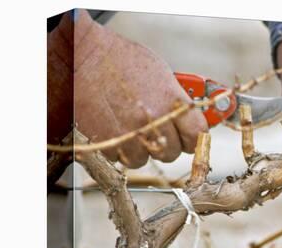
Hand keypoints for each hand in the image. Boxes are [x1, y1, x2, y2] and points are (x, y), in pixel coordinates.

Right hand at [47, 10, 207, 167]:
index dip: (193, 138)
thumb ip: (179, 101)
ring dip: (140, 149)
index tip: (189, 137)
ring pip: (144, 160)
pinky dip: (118, 148)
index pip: (197, 136)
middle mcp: (154, 120)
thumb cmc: (123, 60)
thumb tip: (197, 120)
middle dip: (167, 144)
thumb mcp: (161, 73)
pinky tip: (114, 127)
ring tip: (132, 128)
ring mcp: (130, 133)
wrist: (84, 54)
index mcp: (172, 101)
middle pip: (172, 153)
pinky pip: (120, 158)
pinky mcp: (107, 142)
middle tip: (157, 130)